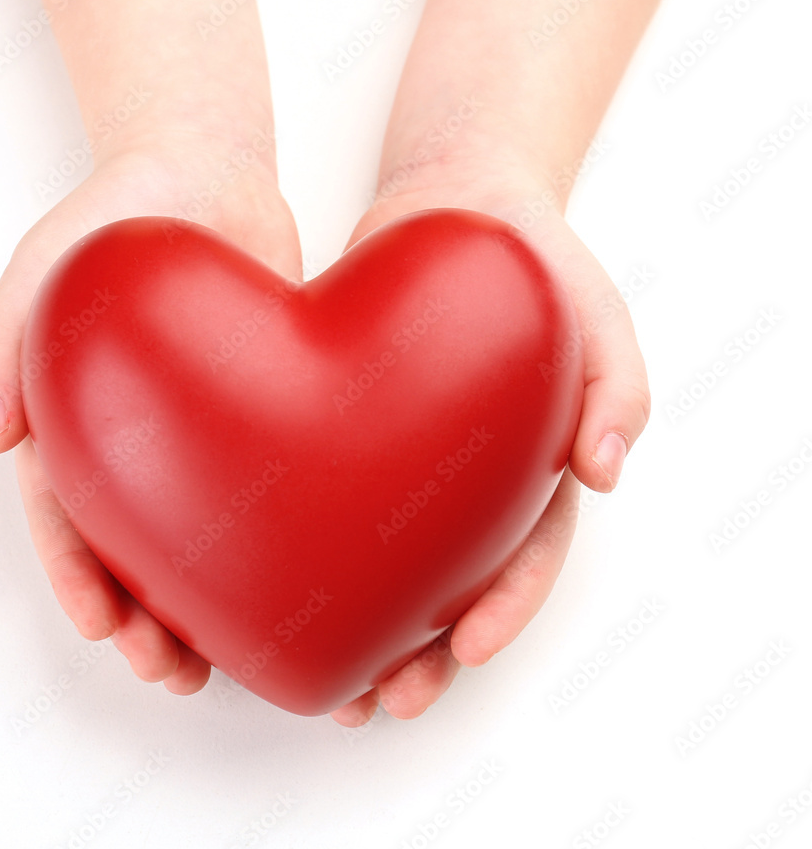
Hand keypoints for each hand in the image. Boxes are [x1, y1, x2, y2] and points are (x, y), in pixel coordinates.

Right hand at [0, 135, 301, 694]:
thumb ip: (9, 332)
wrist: (209, 170)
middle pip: (133, 540)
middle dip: (144, 614)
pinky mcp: (259, 408)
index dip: (81, 574)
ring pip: (197, 529)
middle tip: (171, 670)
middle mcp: (136, 430)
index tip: (105, 629)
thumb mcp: (50, 254)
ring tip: (223, 658)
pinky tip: (292, 581)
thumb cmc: (118, 206)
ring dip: (204, 599)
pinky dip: (266, 540)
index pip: (69, 510)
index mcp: (76, 410)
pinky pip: (261, 482)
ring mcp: (199, 424)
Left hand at [328, 161, 650, 725]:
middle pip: (449, 579)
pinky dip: (313, 541)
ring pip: (386, 555)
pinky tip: (278, 577)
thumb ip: (616, 387)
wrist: (459, 197)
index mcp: (532, 463)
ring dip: (364, 619)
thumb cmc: (538, 257)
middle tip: (386, 698)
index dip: (501, 606)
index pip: (523, 553)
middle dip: (423, 646)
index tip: (464, 648)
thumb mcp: (597, 311)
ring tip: (330, 675)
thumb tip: (604, 470)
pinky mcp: (352, 421)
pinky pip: (331, 488)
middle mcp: (469, 473)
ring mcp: (409, 452)